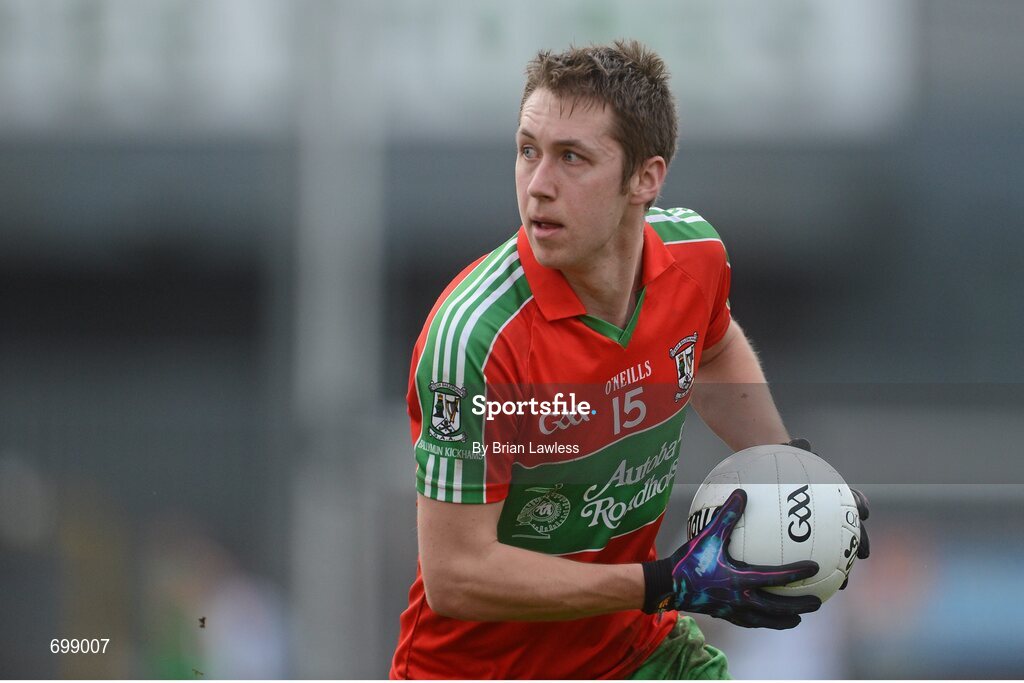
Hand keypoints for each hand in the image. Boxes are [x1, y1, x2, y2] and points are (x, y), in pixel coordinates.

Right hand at [642, 489, 820, 628]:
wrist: (668, 586)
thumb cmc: (688, 560)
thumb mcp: (708, 535)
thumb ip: (727, 516)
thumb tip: (742, 493)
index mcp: (740, 581)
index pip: (776, 578)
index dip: (797, 573)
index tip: (814, 567)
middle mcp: (741, 600)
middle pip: (778, 608)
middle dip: (799, 606)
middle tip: (818, 603)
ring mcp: (733, 611)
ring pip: (766, 620)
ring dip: (783, 619)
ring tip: (796, 619)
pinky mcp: (725, 615)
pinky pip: (749, 621)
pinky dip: (762, 621)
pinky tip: (764, 616)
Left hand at [786, 438, 869, 587]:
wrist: (772, 473)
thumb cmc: (781, 462)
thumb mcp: (787, 454)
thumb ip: (797, 449)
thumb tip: (803, 441)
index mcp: (834, 494)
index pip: (853, 499)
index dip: (859, 504)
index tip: (862, 511)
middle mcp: (834, 515)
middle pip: (853, 531)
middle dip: (861, 542)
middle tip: (863, 553)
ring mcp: (823, 531)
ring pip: (838, 552)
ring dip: (842, 567)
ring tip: (842, 582)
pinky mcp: (807, 544)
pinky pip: (810, 560)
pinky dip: (811, 574)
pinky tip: (802, 588)